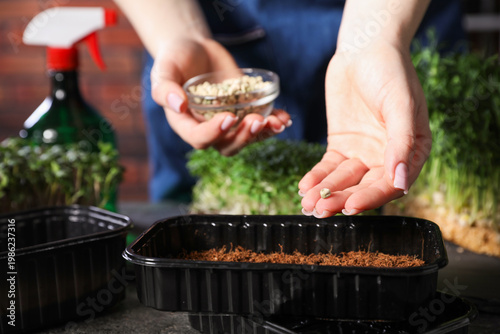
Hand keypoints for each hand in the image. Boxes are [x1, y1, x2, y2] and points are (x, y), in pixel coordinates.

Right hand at [151, 38, 290, 155]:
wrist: (194, 48)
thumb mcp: (164, 69)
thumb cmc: (174, 59)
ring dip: (263, 134)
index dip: (215, 134)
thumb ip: (165, 88)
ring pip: (246, 139)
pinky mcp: (244, 110)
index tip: (229, 118)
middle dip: (244, 137)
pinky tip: (284, 117)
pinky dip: (273, 122)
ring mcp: (228, 121)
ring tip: (277, 122)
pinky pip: (260, 124)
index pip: (199, 139)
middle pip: (227, 146)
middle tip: (257, 120)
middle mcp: (208, 128)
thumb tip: (179, 106)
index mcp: (186, 124)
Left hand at [299, 42, 431, 216]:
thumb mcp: (401, 105)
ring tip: (306, 203)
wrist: (364, 49)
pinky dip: (316, 177)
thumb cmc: (391, 72)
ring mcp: (363, 152)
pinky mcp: (341, 144)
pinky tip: (304, 186)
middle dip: (341, 199)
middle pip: (363, 187)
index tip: (350, 207)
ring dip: (325, 192)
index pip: (391, 185)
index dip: (371, 198)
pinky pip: (328, 167)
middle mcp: (387, 157)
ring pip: (343, 180)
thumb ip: (401, 143)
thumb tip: (401, 181)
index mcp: (411, 151)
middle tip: (320, 211)